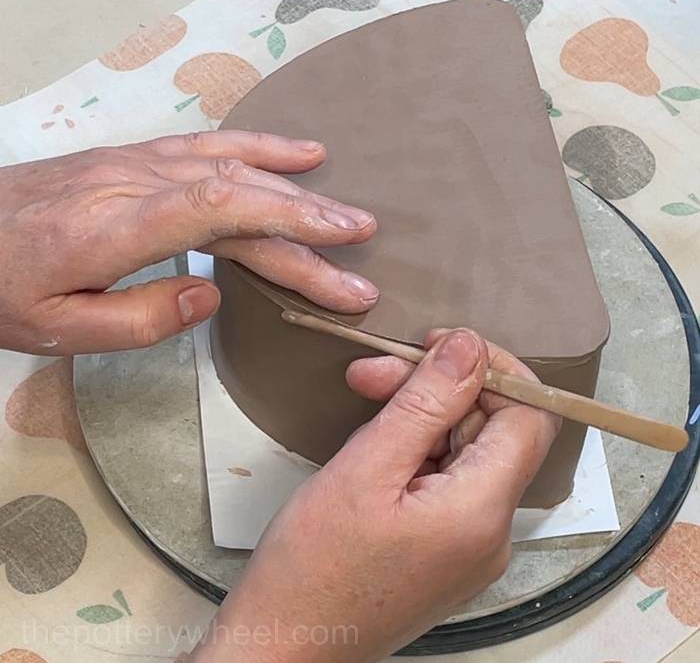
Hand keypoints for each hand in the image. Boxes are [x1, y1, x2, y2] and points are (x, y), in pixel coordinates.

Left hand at [0, 131, 376, 354]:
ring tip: (347, 210)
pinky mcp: (137, 160)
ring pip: (233, 166)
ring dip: (297, 188)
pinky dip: (261, 147)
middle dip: (309, 225)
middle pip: (240, 196)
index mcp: (116, 229)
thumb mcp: (57, 329)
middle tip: (362, 257)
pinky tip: (297, 153)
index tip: (341, 241)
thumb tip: (213, 297)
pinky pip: (209, 146)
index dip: (287, 218)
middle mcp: (135, 184)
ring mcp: (137, 164)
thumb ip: (140, 318)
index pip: (219, 209)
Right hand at [192, 328, 559, 662]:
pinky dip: (416, 455)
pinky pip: (448, 485)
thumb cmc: (314, 562)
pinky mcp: (448, 554)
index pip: (531, 415)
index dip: (493, 369)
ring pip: (464, 455)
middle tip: (371, 373)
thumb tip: (470, 345)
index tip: (435, 348)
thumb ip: (425, 403)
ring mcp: (472, 548)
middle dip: (436, 391)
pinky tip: (373, 452)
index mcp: (483, 511)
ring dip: (419, 420)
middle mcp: (493, 532)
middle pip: (490, 431)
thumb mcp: (366, 468)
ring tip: (362, 406)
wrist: (285, 645)